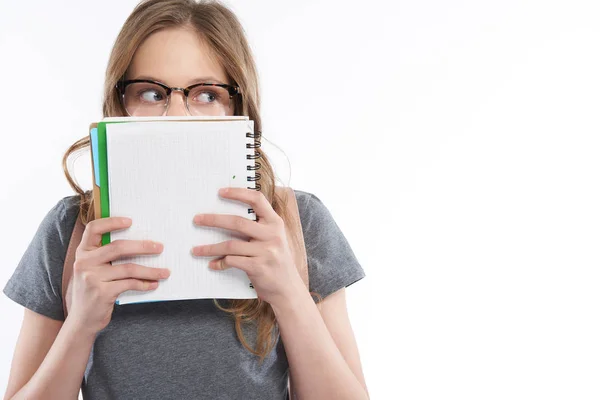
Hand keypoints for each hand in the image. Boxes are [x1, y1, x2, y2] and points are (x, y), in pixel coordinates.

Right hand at [68, 217, 170, 334]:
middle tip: (160, 247)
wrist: (81, 320)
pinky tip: (153, 284)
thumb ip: (105, 256)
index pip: (93, 228)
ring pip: (128, 268)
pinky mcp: (102, 293)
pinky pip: (130, 284)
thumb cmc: (92, 291)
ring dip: (150, 270)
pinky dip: (144, 284)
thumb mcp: (92, 270)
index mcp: (83, 252)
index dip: (112, 222)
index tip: (131, 221)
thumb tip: (139, 243)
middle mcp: (84, 262)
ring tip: (165, 272)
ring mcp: (92, 278)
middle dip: (143, 246)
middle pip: (117, 247)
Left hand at [191, 187, 304, 305]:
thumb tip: (227, 218)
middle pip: (238, 222)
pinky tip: (213, 264)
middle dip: (214, 220)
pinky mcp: (258, 267)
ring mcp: (266, 251)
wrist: (287, 288)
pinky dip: (220, 262)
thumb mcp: (273, 239)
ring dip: (210, 247)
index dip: (239, 193)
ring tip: (196, 250)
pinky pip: (232, 261)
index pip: (257, 200)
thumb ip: (258, 227)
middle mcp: (272, 235)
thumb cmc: (276, 261)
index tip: (220, 192)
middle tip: (197, 219)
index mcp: (275, 223)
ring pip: (231, 244)